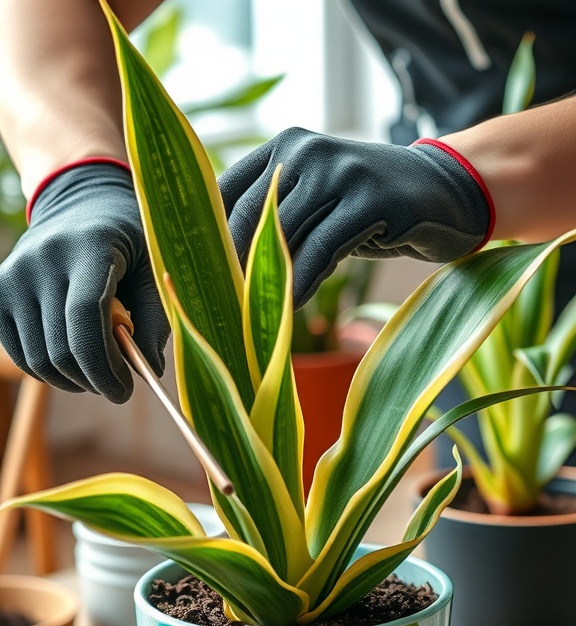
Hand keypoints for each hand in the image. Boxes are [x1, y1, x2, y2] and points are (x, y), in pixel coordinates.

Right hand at [0, 162, 168, 402]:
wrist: (80, 202)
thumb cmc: (128, 241)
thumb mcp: (153, 268)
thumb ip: (156, 318)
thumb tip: (149, 370)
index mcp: (88, 247)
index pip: (86, 317)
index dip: (106, 365)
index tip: (127, 390)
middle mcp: (43, 260)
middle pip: (62, 348)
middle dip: (95, 381)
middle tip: (118, 387)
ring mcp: (13, 277)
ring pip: (40, 360)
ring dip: (73, 380)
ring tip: (97, 372)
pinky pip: (21, 355)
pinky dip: (49, 371)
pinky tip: (73, 362)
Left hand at [219, 128, 491, 307]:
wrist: (448, 191)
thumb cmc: (372, 206)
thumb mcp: (320, 200)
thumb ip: (277, 217)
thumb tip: (220, 267)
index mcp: (283, 146)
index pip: (224, 191)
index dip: (206, 238)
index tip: (197, 280)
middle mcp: (306, 151)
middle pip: (247, 217)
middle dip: (232, 266)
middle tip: (222, 309)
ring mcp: (339, 171)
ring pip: (281, 236)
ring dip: (265, 282)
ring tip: (252, 316)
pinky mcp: (369, 200)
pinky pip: (321, 251)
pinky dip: (302, 284)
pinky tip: (291, 309)